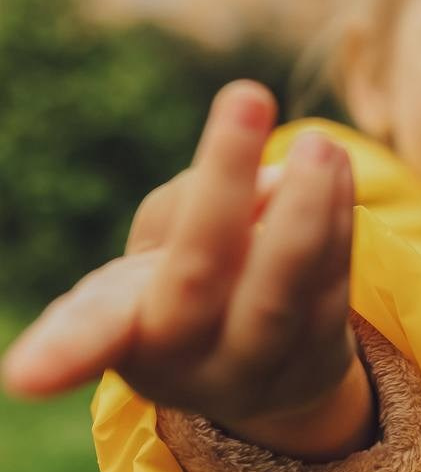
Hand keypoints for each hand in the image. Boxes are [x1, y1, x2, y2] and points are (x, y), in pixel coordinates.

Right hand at [2, 82, 374, 458]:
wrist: (257, 368)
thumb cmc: (185, 283)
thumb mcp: (160, 248)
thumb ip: (191, 208)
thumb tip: (272, 184)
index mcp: (124, 329)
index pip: (92, 333)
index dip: (60, 349)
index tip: (22, 376)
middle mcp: (185, 361)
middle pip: (201, 276)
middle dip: (223, 182)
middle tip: (246, 95)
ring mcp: (255, 369)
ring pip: (282, 293)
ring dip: (306, 209)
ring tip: (319, 145)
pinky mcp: (316, 363)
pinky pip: (331, 288)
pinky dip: (338, 221)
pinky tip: (338, 169)